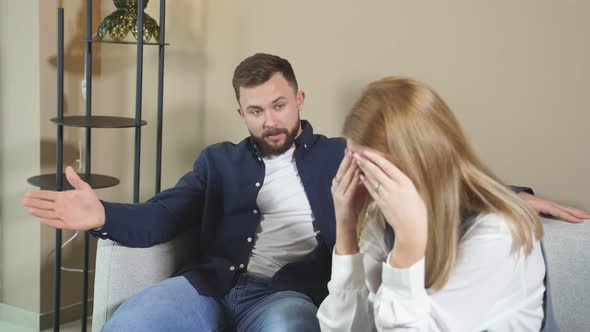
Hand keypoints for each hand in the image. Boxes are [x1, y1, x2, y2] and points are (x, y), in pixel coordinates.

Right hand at [22, 166, 104, 230]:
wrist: (99, 213)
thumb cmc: (92, 201)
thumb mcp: (84, 188)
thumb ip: (75, 179)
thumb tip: (69, 169)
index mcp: (64, 197)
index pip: (47, 195)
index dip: (38, 194)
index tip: (29, 193)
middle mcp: (61, 206)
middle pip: (44, 204)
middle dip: (34, 202)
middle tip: (24, 201)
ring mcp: (63, 215)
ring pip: (48, 213)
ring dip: (39, 212)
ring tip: (30, 209)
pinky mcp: (67, 223)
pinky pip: (56, 222)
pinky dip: (49, 222)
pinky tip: (42, 220)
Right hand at [332, 149, 366, 254]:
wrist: (346, 225)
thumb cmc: (353, 207)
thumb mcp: (356, 190)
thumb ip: (359, 179)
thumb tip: (366, 167)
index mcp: (338, 183)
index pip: (343, 167)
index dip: (347, 156)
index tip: (352, 146)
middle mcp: (336, 186)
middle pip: (342, 169)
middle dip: (348, 158)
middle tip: (353, 147)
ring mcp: (338, 193)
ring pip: (344, 177)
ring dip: (350, 166)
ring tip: (356, 156)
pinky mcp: (342, 201)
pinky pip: (349, 188)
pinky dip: (354, 180)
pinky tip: (359, 174)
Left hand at [354, 150, 426, 267]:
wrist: (412, 227)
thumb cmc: (417, 209)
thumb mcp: (415, 191)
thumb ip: (405, 181)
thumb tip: (398, 171)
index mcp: (405, 182)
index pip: (388, 165)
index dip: (376, 157)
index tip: (368, 151)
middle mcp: (395, 187)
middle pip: (377, 171)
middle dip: (366, 161)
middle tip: (357, 154)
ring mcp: (387, 195)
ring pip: (372, 179)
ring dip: (364, 170)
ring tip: (357, 162)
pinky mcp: (381, 203)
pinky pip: (371, 190)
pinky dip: (366, 182)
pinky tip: (361, 176)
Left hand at [518, 191, 589, 222]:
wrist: (520, 197)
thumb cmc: (523, 205)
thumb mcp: (525, 213)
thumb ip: (530, 220)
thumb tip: (532, 227)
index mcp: (546, 206)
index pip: (560, 212)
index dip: (569, 217)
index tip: (579, 221)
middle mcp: (551, 204)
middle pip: (568, 209)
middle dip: (580, 214)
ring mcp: (553, 204)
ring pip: (568, 209)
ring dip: (579, 212)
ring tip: (588, 216)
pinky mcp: (552, 206)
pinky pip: (565, 209)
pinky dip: (573, 211)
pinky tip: (578, 215)